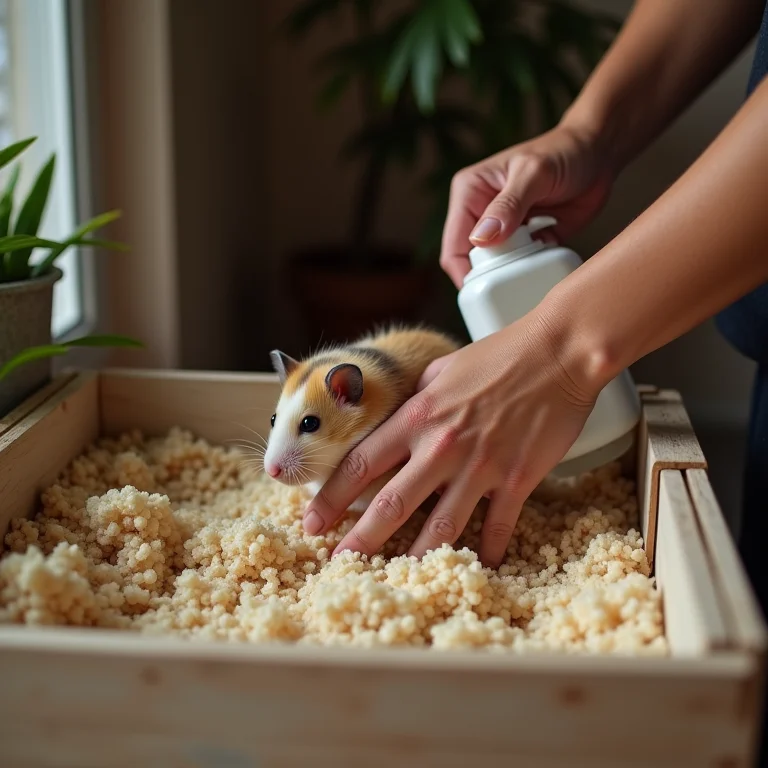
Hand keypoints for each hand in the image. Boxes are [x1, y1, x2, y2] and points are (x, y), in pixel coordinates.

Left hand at [302, 309, 598, 568]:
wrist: (559, 352)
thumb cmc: (500, 355)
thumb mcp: (441, 369)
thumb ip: (414, 398)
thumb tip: (398, 414)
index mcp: (417, 416)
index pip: (360, 463)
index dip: (331, 497)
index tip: (312, 522)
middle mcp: (442, 446)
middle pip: (391, 503)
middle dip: (361, 540)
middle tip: (340, 564)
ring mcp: (481, 466)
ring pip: (441, 527)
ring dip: (417, 558)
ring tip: (400, 582)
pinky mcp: (518, 479)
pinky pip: (498, 526)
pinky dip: (488, 551)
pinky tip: (479, 568)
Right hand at [441, 122, 614, 287]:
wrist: (600, 153)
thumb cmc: (564, 151)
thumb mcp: (534, 174)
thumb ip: (508, 205)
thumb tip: (481, 239)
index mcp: (470, 193)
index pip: (454, 244)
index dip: (463, 272)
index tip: (484, 292)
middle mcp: (481, 215)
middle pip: (472, 263)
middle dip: (490, 279)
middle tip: (514, 285)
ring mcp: (504, 231)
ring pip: (496, 270)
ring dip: (512, 277)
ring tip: (532, 272)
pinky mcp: (526, 242)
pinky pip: (522, 268)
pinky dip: (532, 272)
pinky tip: (546, 264)